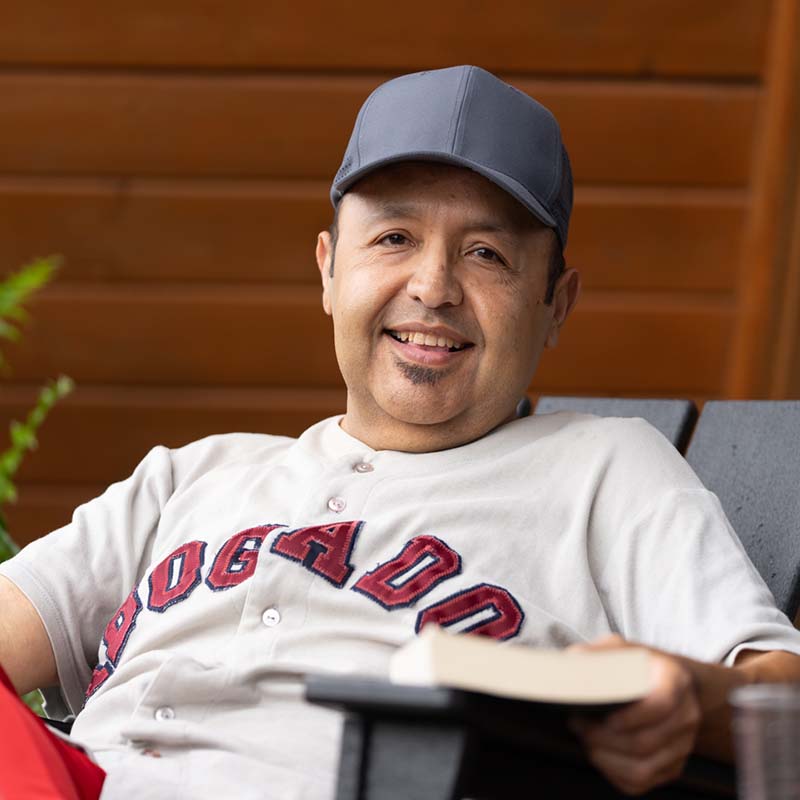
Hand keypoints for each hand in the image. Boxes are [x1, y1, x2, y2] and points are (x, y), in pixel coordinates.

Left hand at [567, 634, 700, 794]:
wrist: (665, 683)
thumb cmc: (638, 665)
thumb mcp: (619, 649)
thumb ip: (597, 654)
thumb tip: (570, 663)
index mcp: (675, 680)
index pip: (660, 705)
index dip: (629, 717)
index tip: (603, 716)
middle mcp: (686, 715)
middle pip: (645, 742)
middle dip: (602, 738)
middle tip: (577, 724)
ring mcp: (682, 745)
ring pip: (642, 769)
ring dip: (604, 758)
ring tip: (585, 738)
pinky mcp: (672, 767)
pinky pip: (640, 784)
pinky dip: (612, 773)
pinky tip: (599, 753)